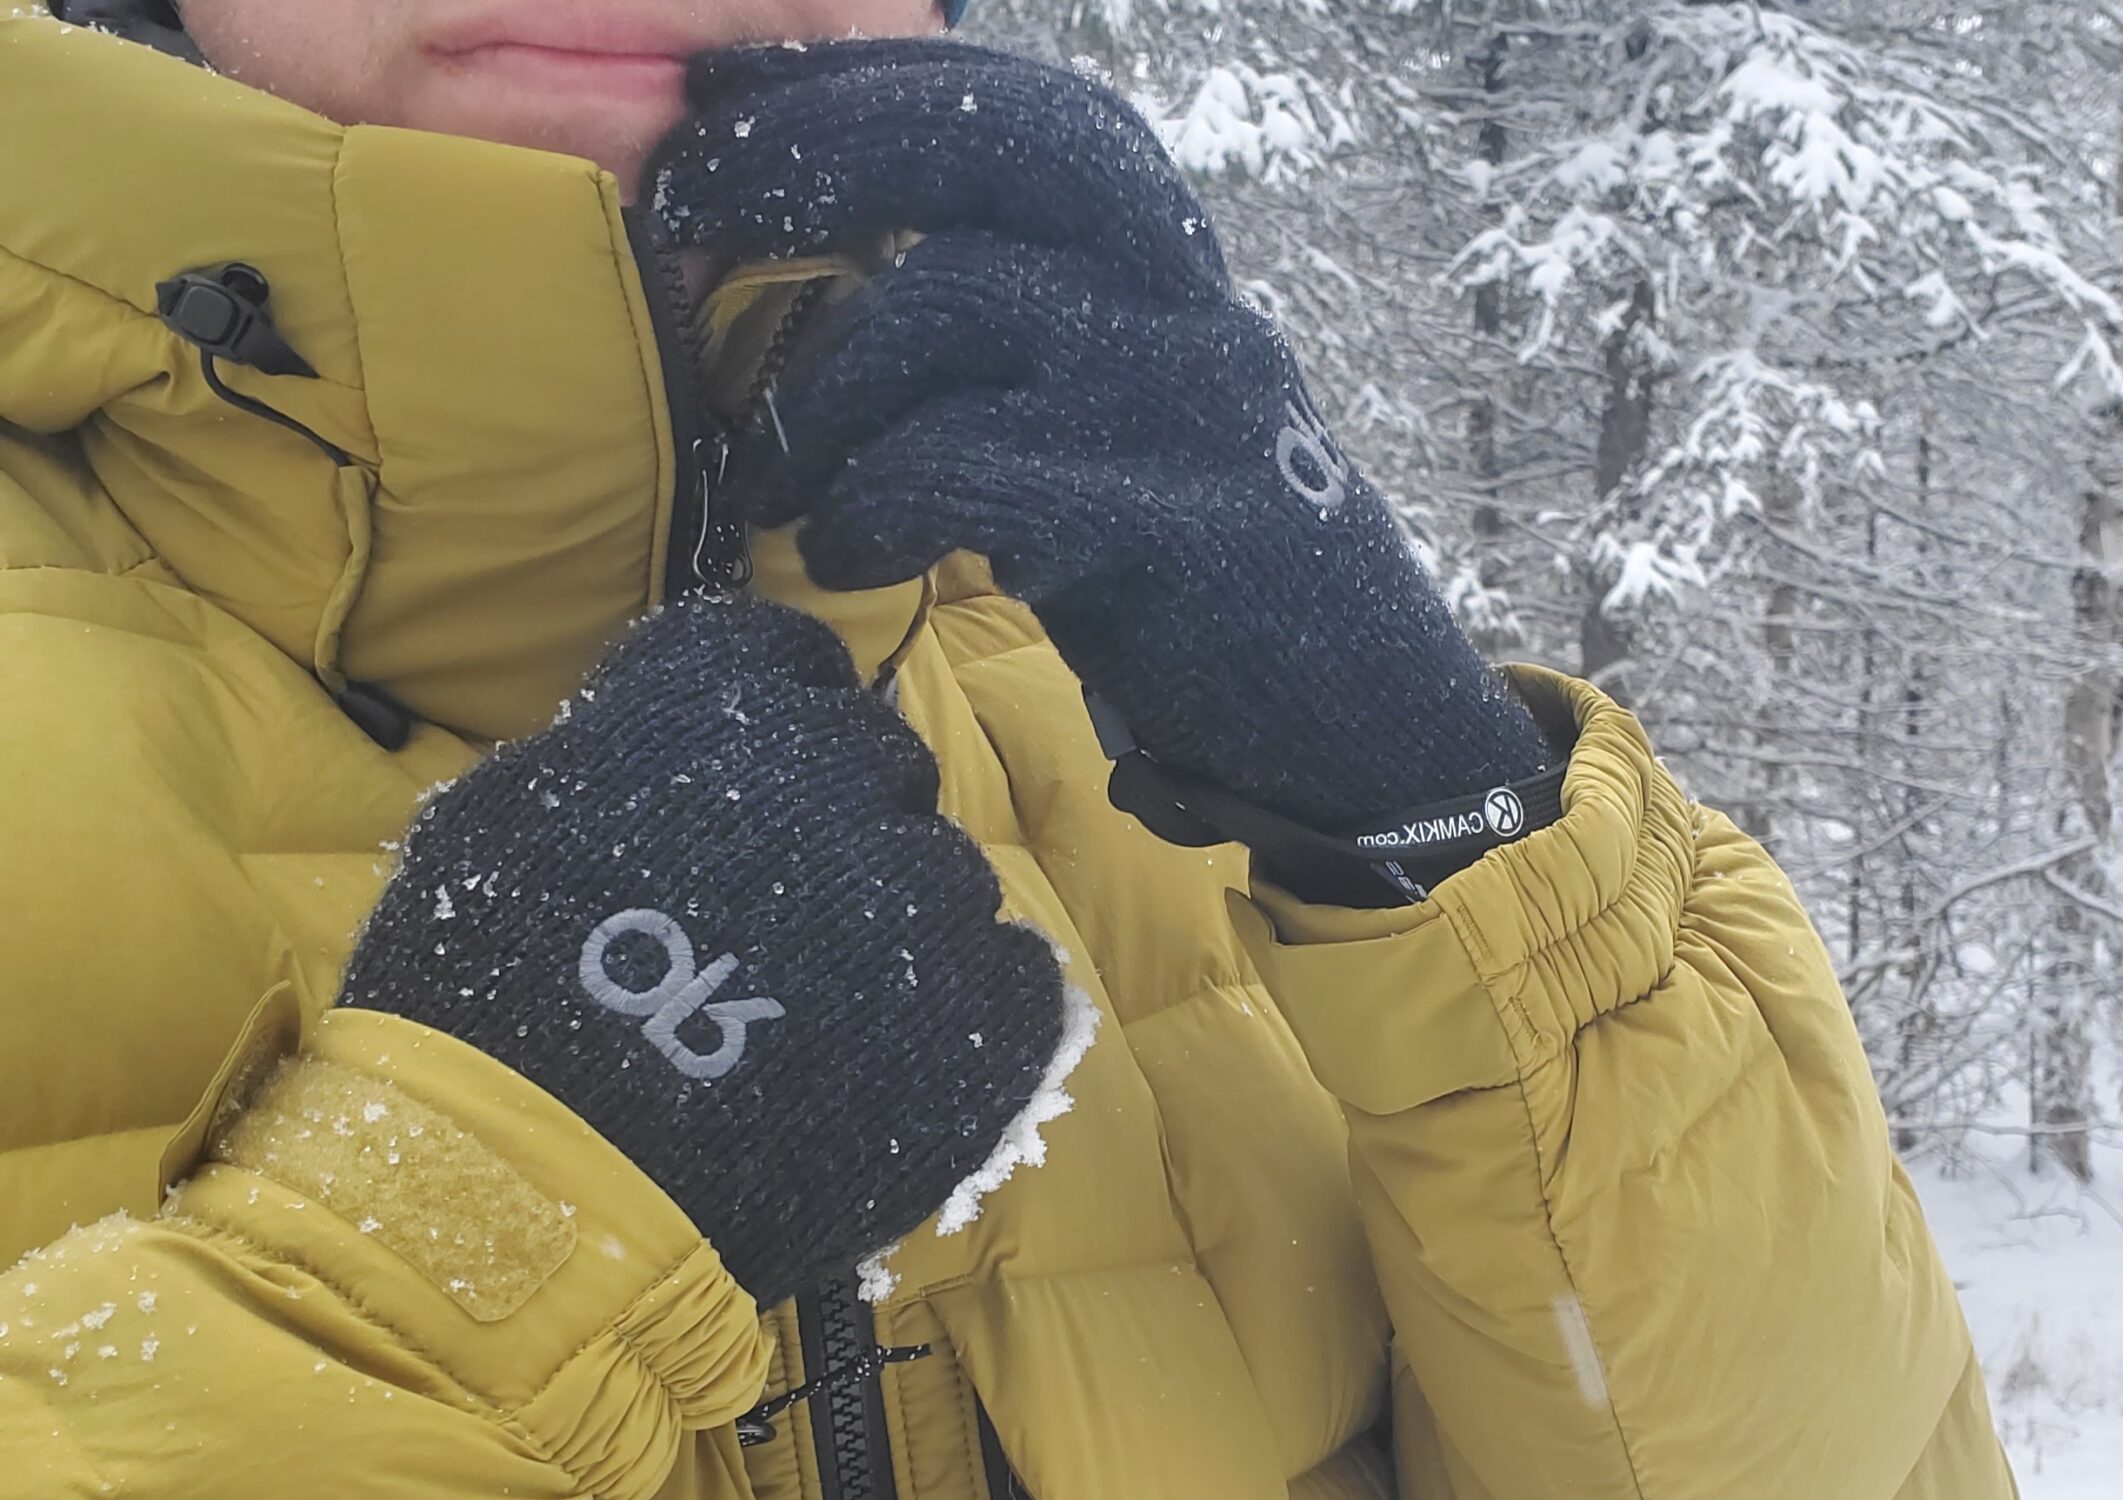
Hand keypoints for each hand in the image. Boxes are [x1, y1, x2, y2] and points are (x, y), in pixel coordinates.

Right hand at [339, 599, 1070, 1304]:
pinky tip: (902, 1063)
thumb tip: (668, 738)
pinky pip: (1016, 983)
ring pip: (942, 879)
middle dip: (833, 826)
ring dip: (896, 931)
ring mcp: (925, 896)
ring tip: (818, 1022)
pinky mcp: (985, 1017)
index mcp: (719, 701)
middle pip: (874, 766)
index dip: (770, 722)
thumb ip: (608, 749)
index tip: (750, 787)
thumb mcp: (502, 819)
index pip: (787, 658)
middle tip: (775, 925)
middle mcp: (839, 771)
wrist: (539, 1189)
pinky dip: (971, 1017)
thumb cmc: (486, 1006)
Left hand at [648, 41, 1550, 845]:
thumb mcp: (1117, 430)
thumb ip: (1022, 345)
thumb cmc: (1196, 583)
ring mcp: (1187, 405)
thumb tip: (834, 285)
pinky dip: (870, 502)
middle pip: (1000, 143)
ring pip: (951, 297)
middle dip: (822, 147)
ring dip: (821, 385)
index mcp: (1170, 275)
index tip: (734, 86)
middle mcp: (1188, 305)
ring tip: (780, 476)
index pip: (1026, 114)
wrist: (1363, 732)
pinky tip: (847, 552)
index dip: (874, 80)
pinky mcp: (1172, 524)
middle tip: (695, 202)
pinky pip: (963, 466)